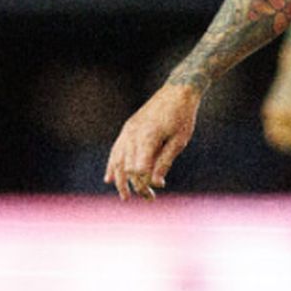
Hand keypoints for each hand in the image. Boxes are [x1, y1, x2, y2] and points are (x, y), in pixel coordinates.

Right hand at [103, 85, 200, 200]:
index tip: (155, 192)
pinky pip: (116, 149)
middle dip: (136, 186)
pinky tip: (108, 179)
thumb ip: (165, 162)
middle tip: (149, 199)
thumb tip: (156, 184)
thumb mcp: (179, 141)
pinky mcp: (128, 128)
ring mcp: (128, 130)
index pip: (138, 169)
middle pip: (128, 167)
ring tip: (125, 197)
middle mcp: (133, 134)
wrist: (178, 91)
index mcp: (147, 137)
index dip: (143, 184)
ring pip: (118, 160)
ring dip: (120, 180)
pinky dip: (112, 165)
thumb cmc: (182, 116)